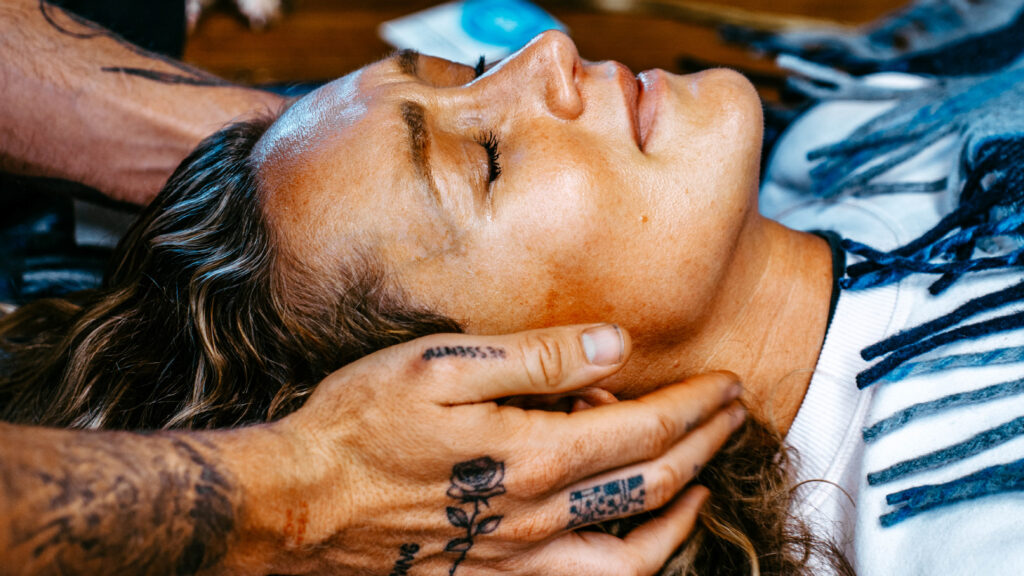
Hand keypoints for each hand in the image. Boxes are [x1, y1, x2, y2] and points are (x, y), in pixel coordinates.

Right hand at [226, 324, 744, 574]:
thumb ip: (535, 359)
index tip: (728, 384)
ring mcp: (519, 560)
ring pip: (634, 556)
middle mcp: (538, 517)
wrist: (298, 506)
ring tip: (704, 487)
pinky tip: (633, 540)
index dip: (697, 406)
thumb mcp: (441, 366)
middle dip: (707, 446)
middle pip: (654, 485)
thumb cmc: (360, 424)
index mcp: (531, 455)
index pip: (645, 430)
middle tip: (735, 416)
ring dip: (683, 517)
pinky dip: (630, 565)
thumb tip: (615, 348)